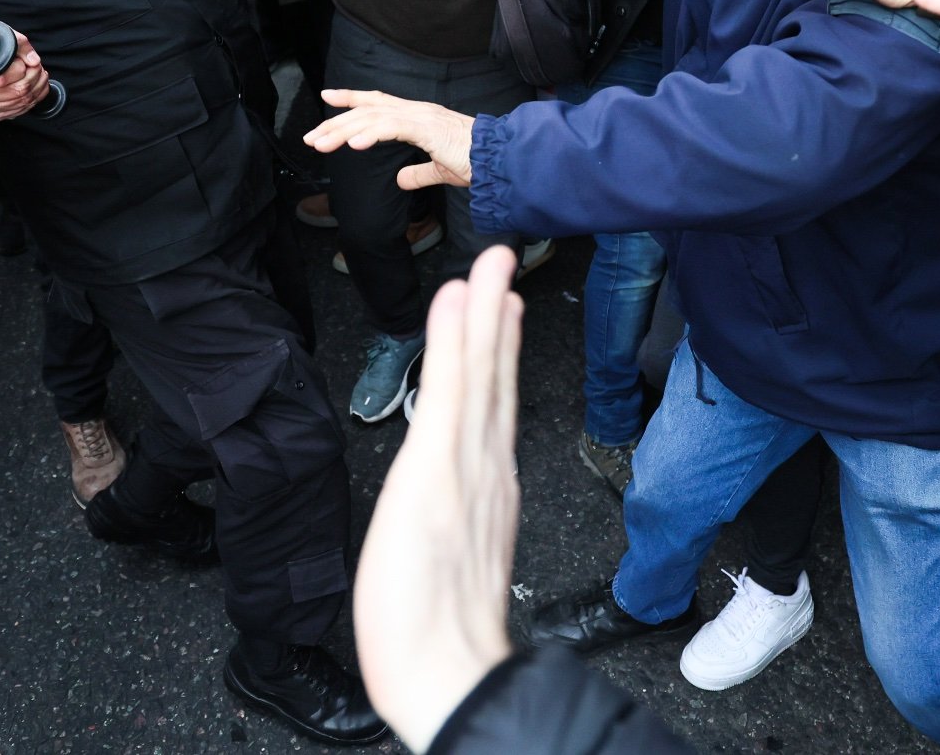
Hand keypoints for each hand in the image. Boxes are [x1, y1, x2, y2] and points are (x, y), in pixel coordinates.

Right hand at [0, 30, 50, 119]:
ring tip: (40, 75)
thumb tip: (34, 61)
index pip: (1, 78)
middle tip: (39, 68)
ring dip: (37, 88)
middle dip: (33, 79)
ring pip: (20, 102)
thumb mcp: (1, 39)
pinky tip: (36, 87)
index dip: (20, 69)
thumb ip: (20, 46)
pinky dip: (34, 99)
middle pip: (15, 92)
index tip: (26, 62)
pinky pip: (19, 110)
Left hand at [304, 89, 475, 188]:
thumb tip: (400, 180)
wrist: (501, 161)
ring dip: (344, 130)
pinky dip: (371, 133)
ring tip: (321, 143)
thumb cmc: (477, 163)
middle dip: (336, 123)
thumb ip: (419, 173)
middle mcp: (417, 111)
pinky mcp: (429, 128)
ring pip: (373, 117)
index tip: (328, 98)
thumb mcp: (441, 170)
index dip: (352, 99)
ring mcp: (422, 117)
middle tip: (311, 137)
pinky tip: (354, 144)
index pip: (379, 102)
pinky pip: (393, 127)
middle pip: (368, 110)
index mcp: (419, 117)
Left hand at [355, 245, 521, 754]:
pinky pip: (449, 389)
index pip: (493, 409)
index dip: (497, 356)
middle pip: (494, 380)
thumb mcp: (455, 577)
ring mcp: (467, 467)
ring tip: (487, 264)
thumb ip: (462, 540)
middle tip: (501, 261)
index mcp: (488, 495)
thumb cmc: (442, 646)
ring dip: (481, 312)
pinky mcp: (439, 469)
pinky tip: (459, 302)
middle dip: (495, 318)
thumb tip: (459, 526)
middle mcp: (486, 472)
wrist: (449, 678)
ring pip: (478, 373)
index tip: (499, 309)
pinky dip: (456, 341)